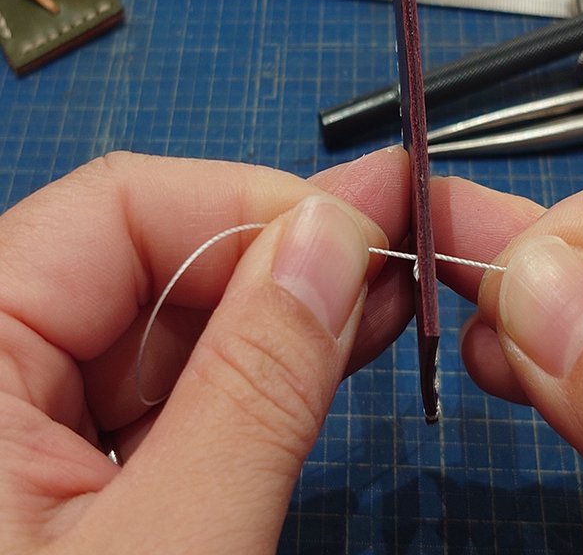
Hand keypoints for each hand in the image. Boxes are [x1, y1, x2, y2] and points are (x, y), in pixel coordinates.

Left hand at [0, 148, 410, 552]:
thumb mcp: (171, 544)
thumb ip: (254, 385)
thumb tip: (335, 234)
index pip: (116, 208)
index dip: (253, 207)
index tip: (363, 236)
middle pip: (150, 261)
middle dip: (286, 259)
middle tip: (400, 245)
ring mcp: (23, 420)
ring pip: (171, 328)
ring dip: (287, 315)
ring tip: (388, 291)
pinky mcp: (63, 467)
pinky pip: (171, 391)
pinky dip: (258, 376)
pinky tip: (331, 347)